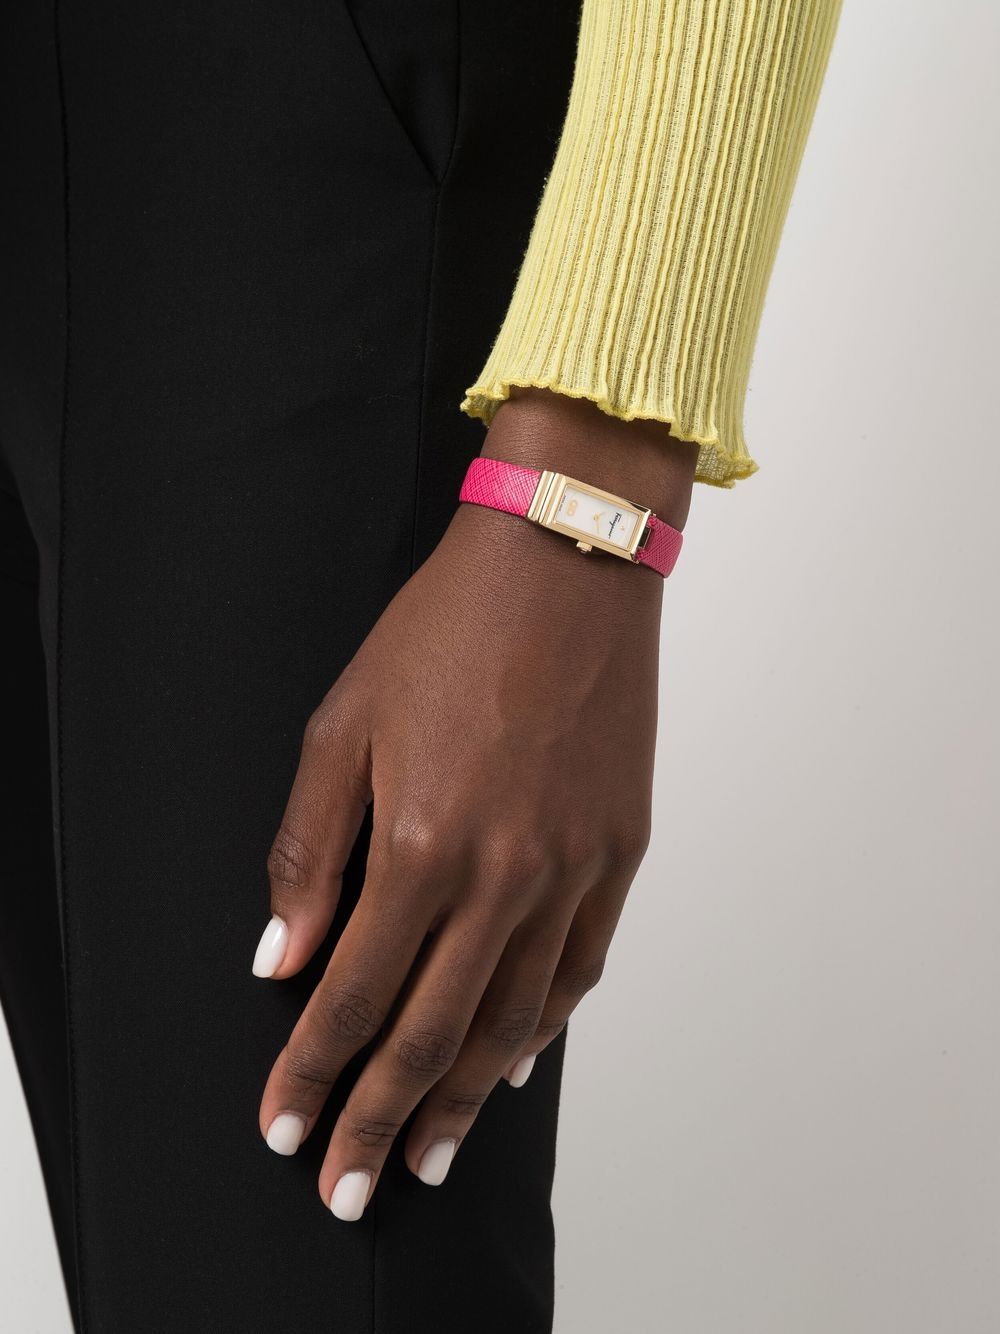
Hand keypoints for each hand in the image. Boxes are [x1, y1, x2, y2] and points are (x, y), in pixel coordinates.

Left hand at [254, 388, 696, 1219]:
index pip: (353, 994)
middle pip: (431, 1032)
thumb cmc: (445, 631)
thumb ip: (310, 851)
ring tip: (431, 1153)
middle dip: (380, 1119)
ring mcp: (572, 868)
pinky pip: (580, 967)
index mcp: (422, 842)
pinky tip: (515, 1062)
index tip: (285, 1127)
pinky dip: (544, 1027)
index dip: (313, 1072)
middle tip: (350, 1188)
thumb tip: (283, 956)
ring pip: (512, 1018)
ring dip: (464, 1096)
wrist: (563, 562)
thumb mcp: (342, 725)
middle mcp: (503, 875)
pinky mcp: (619, 852)